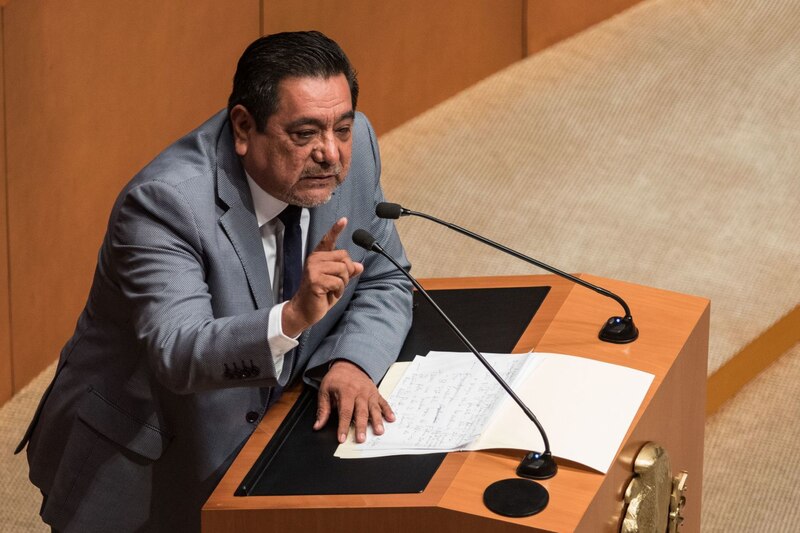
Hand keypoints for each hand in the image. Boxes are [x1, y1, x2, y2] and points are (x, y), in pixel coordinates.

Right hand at [282, 217, 362, 336]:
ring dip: (343, 284)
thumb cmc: (320, 296)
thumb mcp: (336, 282)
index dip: (336, 230)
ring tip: (333, 290)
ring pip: (343, 270)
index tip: (344, 220)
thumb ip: (347, 272)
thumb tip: (360, 266)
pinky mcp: (315, 280)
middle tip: (338, 284)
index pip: (328, 240)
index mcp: (318, 257)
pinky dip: (338, 291)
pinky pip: (338, 282)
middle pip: (344, 257)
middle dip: (347, 273)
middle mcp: (314, 259)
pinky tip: (329, 295)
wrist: (304, 310)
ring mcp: (313, 269)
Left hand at [313, 360, 395, 442]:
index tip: (342, 438)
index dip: (343, 426)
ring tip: (379, 431)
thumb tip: (317, 425)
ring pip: (374, 408)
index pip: (344, 412)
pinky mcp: (376, 393)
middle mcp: (359, 393)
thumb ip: (323, 409)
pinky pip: (383, 402)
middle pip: (361, 412)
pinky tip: (391, 419)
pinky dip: (388, 411)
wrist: (349, 364)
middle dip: (361, 426)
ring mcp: (369, 393)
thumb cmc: (336, 379)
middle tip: (361, 439)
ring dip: (377, 420)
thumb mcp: (325, 391)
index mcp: (346, 392)